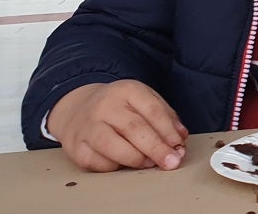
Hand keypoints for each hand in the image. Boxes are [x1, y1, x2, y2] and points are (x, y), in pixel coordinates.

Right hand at [46, 80, 188, 172]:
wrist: (77, 108)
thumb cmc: (119, 107)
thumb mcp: (143, 100)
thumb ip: (165, 116)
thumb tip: (180, 138)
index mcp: (127, 90)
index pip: (153, 110)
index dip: (168, 131)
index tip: (179, 147)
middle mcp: (105, 106)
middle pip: (134, 129)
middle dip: (156, 149)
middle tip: (171, 162)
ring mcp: (87, 127)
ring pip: (114, 147)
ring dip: (137, 159)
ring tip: (149, 164)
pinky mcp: (76, 148)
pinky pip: (99, 163)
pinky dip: (115, 167)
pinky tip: (124, 164)